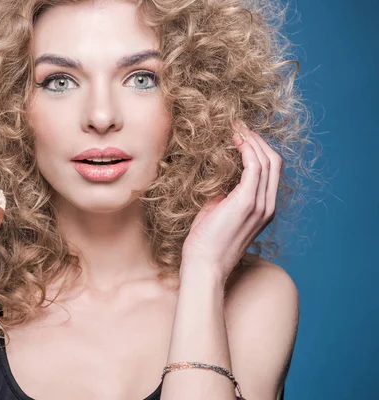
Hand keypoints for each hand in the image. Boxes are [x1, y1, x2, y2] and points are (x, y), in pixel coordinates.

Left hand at [181, 120, 281, 281]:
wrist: (205, 265)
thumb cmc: (207, 241)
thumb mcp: (217, 210)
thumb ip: (223, 192)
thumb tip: (216, 171)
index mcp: (264, 207)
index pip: (270, 170)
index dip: (258, 148)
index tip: (240, 134)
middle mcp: (268, 205)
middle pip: (274, 161)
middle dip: (257, 139)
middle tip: (238, 124)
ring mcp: (260, 204)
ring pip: (266, 160)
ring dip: (251, 140)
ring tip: (235, 127)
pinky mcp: (247, 202)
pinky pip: (254, 167)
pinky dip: (246, 149)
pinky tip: (234, 140)